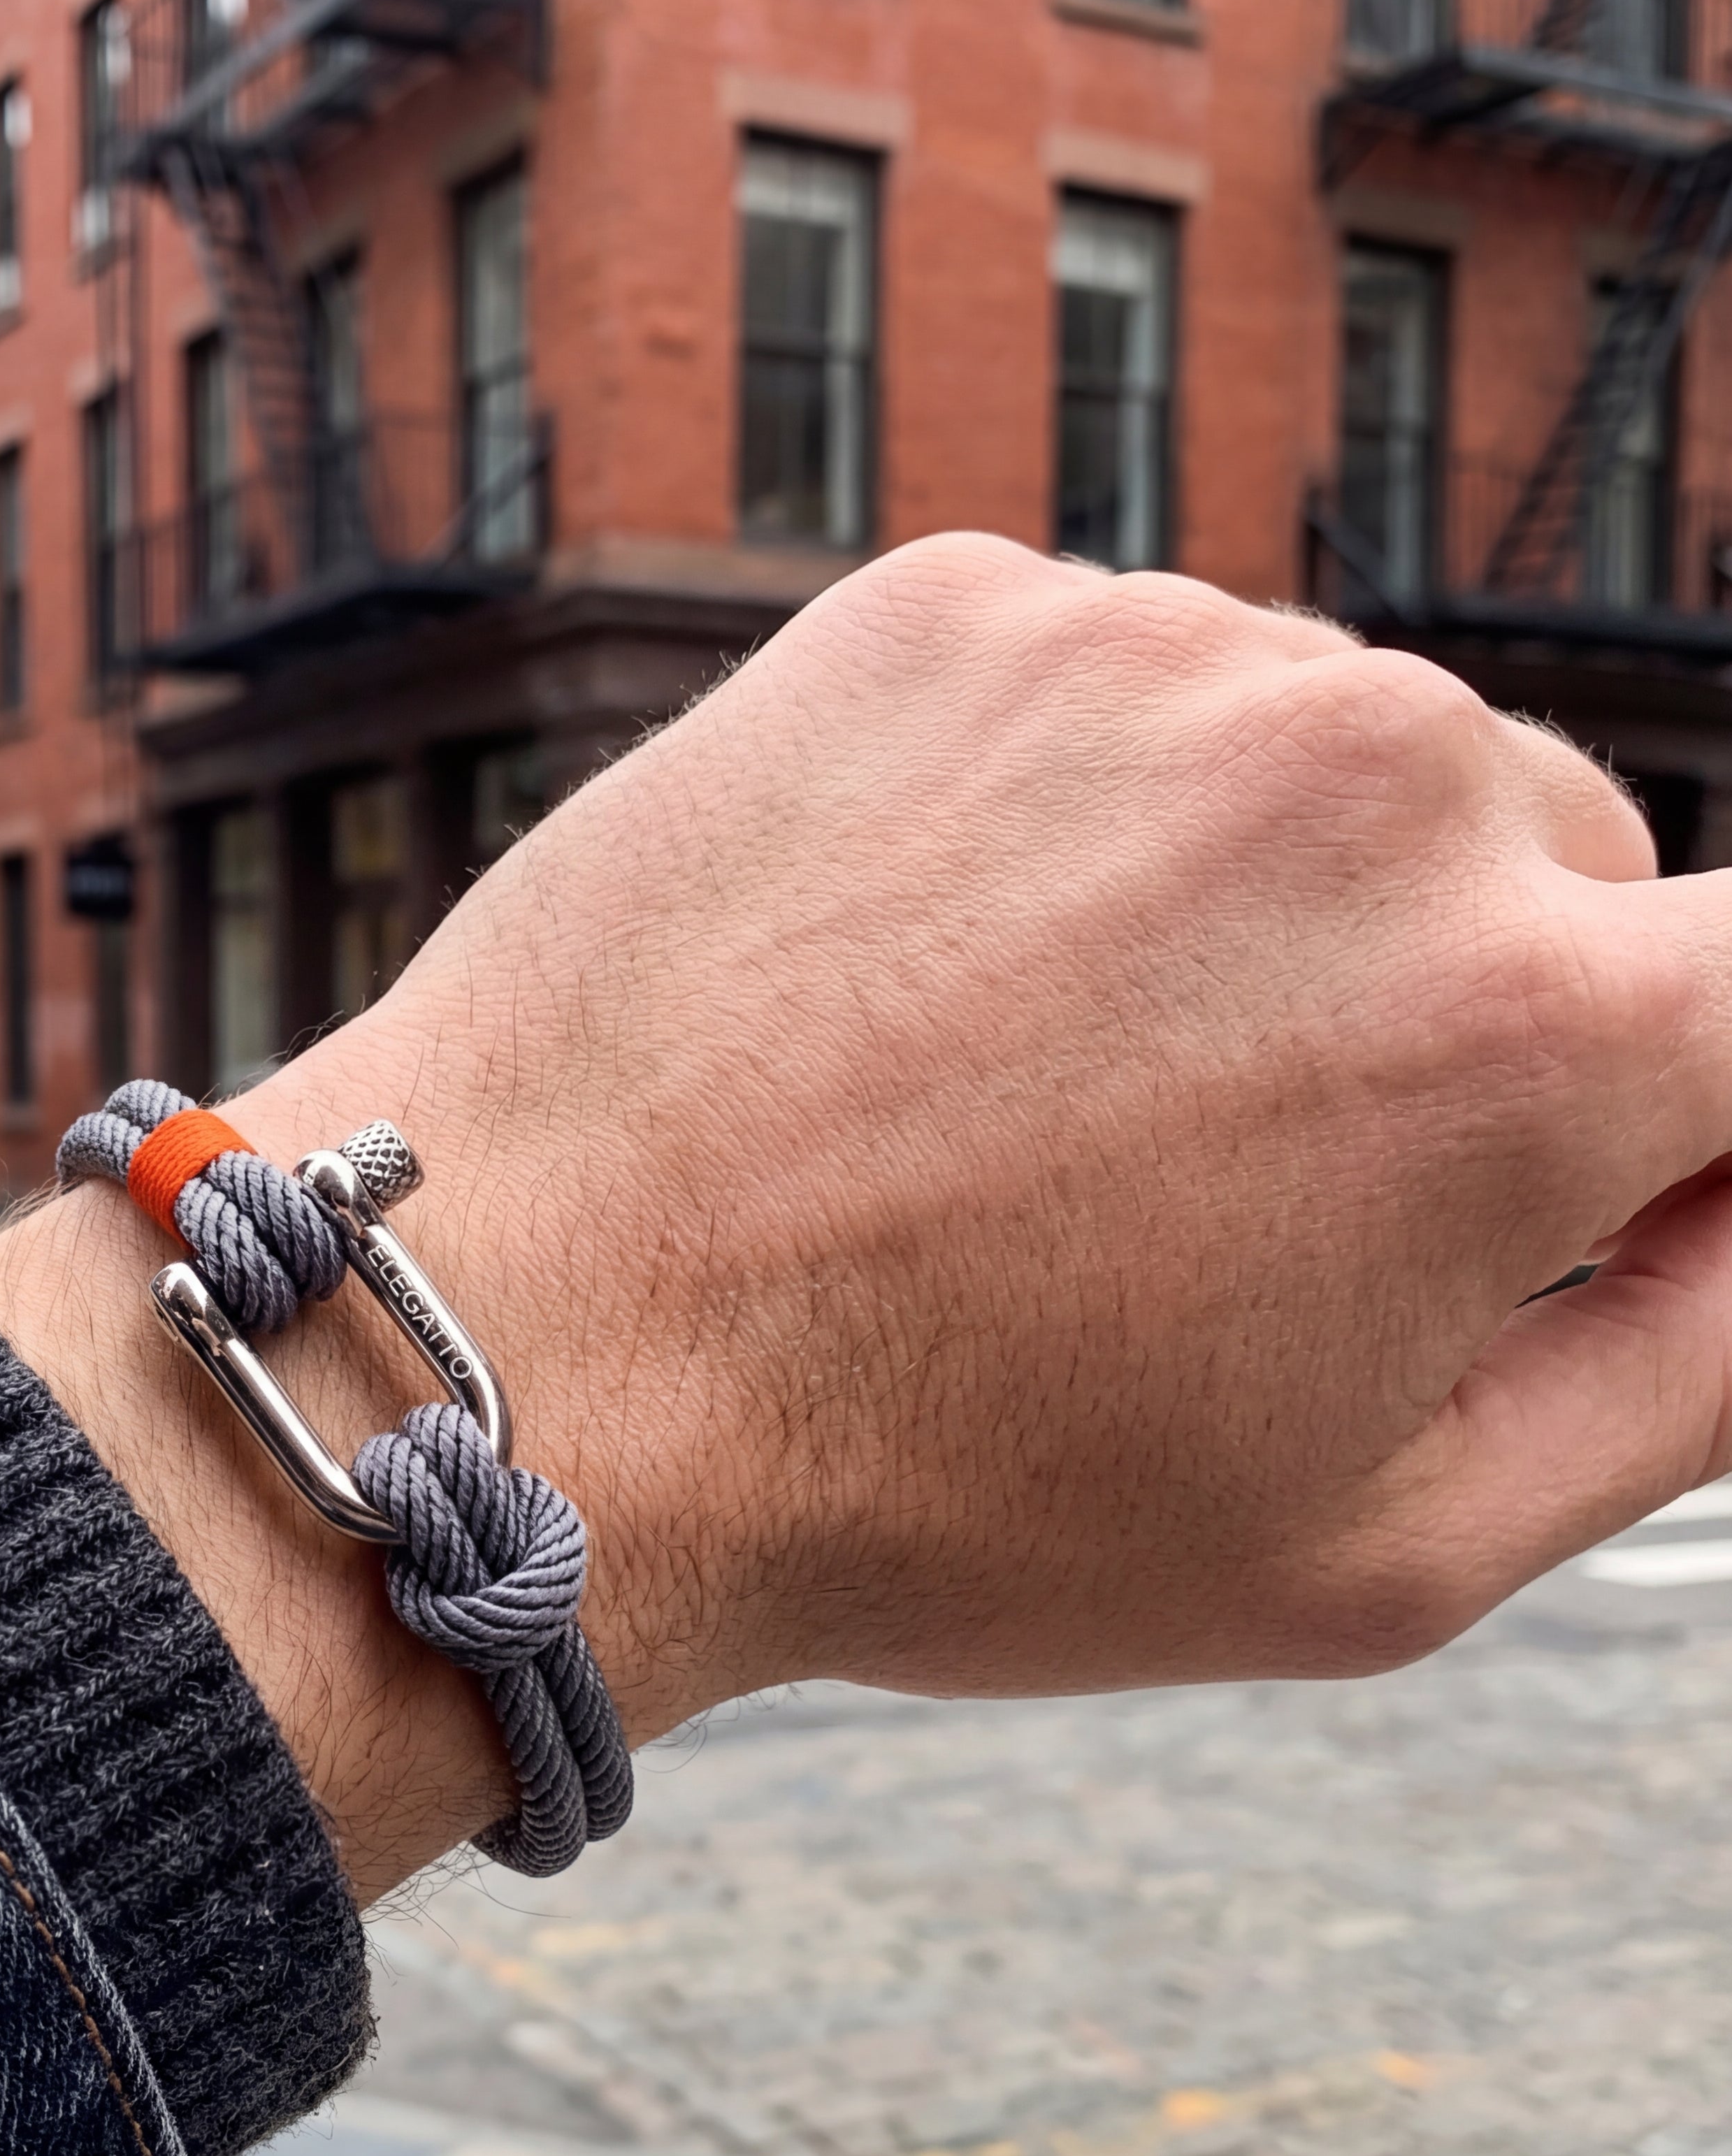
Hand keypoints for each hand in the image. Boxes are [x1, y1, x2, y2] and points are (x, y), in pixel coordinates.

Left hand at [0, 537, 1731, 1892]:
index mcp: (1531, 1031)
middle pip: (1538, 869)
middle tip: (1196, 1187)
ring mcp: (1149, 659)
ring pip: (1317, 768)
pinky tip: (914, 977)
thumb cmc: (941, 1490)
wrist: (540, 1346)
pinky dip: (1061, 816)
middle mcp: (1377, 780)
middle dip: (1436, 1015)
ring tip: (1020, 1092)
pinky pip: (1113, 697)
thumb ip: (1696, 1363)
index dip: (1679, 1099)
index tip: (1557, 1165)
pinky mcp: (955, 606)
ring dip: (1238, 904)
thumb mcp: (1381, 1548)